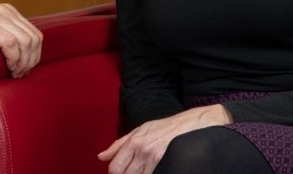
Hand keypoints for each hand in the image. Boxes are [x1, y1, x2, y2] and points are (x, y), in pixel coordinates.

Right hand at [0, 2, 42, 77]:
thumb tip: (15, 56)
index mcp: (6, 12)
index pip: (35, 34)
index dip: (34, 56)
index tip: (22, 71)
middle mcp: (4, 11)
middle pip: (34, 39)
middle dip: (31, 61)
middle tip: (18, 75)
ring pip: (26, 41)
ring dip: (24, 62)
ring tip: (12, 74)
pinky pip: (11, 43)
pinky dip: (14, 59)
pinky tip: (7, 68)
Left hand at [97, 105, 230, 173]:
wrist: (191, 124)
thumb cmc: (165, 127)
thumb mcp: (140, 131)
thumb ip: (119, 145)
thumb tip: (101, 156)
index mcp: (132, 141)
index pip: (114, 168)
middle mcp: (140, 148)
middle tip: (135, 172)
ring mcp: (152, 156)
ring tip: (144, 171)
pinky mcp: (164, 161)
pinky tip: (154, 172)